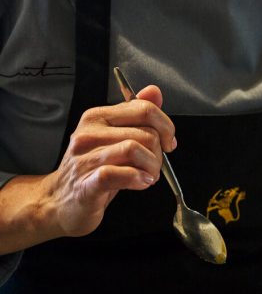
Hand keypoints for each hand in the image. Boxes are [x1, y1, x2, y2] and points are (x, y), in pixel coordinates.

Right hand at [38, 86, 175, 238]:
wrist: (60, 201)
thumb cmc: (91, 170)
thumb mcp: (114, 138)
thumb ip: (135, 114)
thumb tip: (154, 91)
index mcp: (97, 117)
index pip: (144, 109)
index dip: (165, 126)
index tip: (168, 143)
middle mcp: (89, 133)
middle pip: (145, 132)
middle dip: (159, 153)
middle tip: (154, 166)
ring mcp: (85, 158)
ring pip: (135, 149)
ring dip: (151, 167)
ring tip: (148, 176)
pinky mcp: (87, 183)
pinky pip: (119, 173)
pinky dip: (138, 178)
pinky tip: (140, 183)